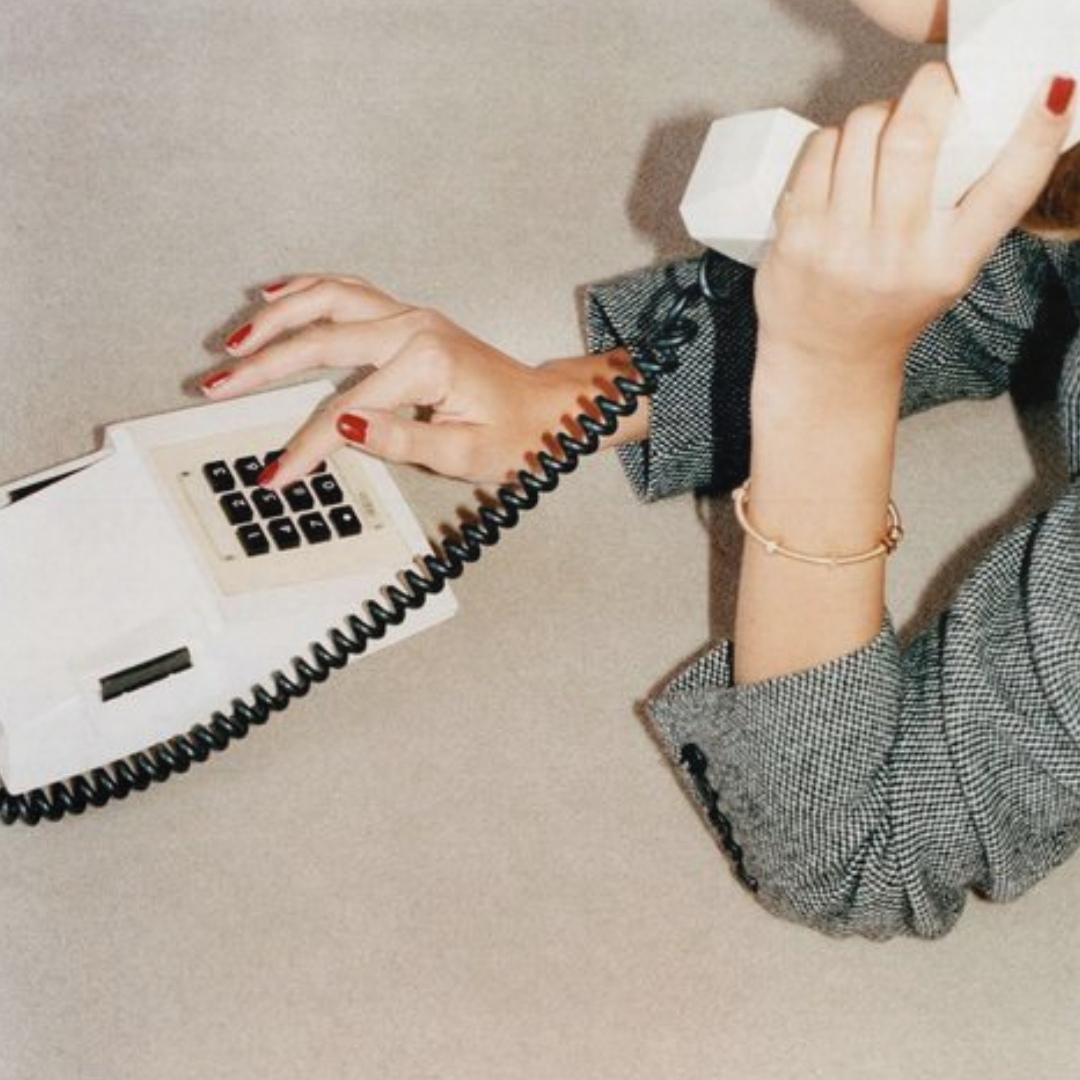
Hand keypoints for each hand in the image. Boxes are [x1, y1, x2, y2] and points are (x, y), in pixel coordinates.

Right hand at [199, 275, 641, 486]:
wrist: (549, 410)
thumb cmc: (517, 435)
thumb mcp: (465, 453)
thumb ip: (401, 437)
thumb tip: (343, 423)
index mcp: (427, 363)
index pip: (346, 409)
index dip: (305, 445)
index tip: (278, 473)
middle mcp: (415, 328)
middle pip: (320, 339)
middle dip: (262, 366)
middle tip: (216, 385)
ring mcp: (411, 316)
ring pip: (329, 299)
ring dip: (276, 317)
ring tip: (233, 340)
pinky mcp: (410, 318)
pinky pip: (348, 292)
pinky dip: (307, 291)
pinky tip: (276, 297)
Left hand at [754, 62, 1074, 380]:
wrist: (828, 359)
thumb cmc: (892, 304)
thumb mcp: (948, 267)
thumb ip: (971, 209)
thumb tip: (989, 117)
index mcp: (950, 262)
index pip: (1006, 191)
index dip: (1036, 135)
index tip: (1051, 93)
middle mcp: (896, 255)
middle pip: (913, 137)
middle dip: (926, 92)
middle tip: (932, 91)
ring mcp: (840, 246)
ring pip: (861, 131)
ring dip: (876, 116)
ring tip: (880, 136)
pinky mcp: (797, 237)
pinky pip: (819, 151)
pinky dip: (833, 139)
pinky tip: (841, 159)